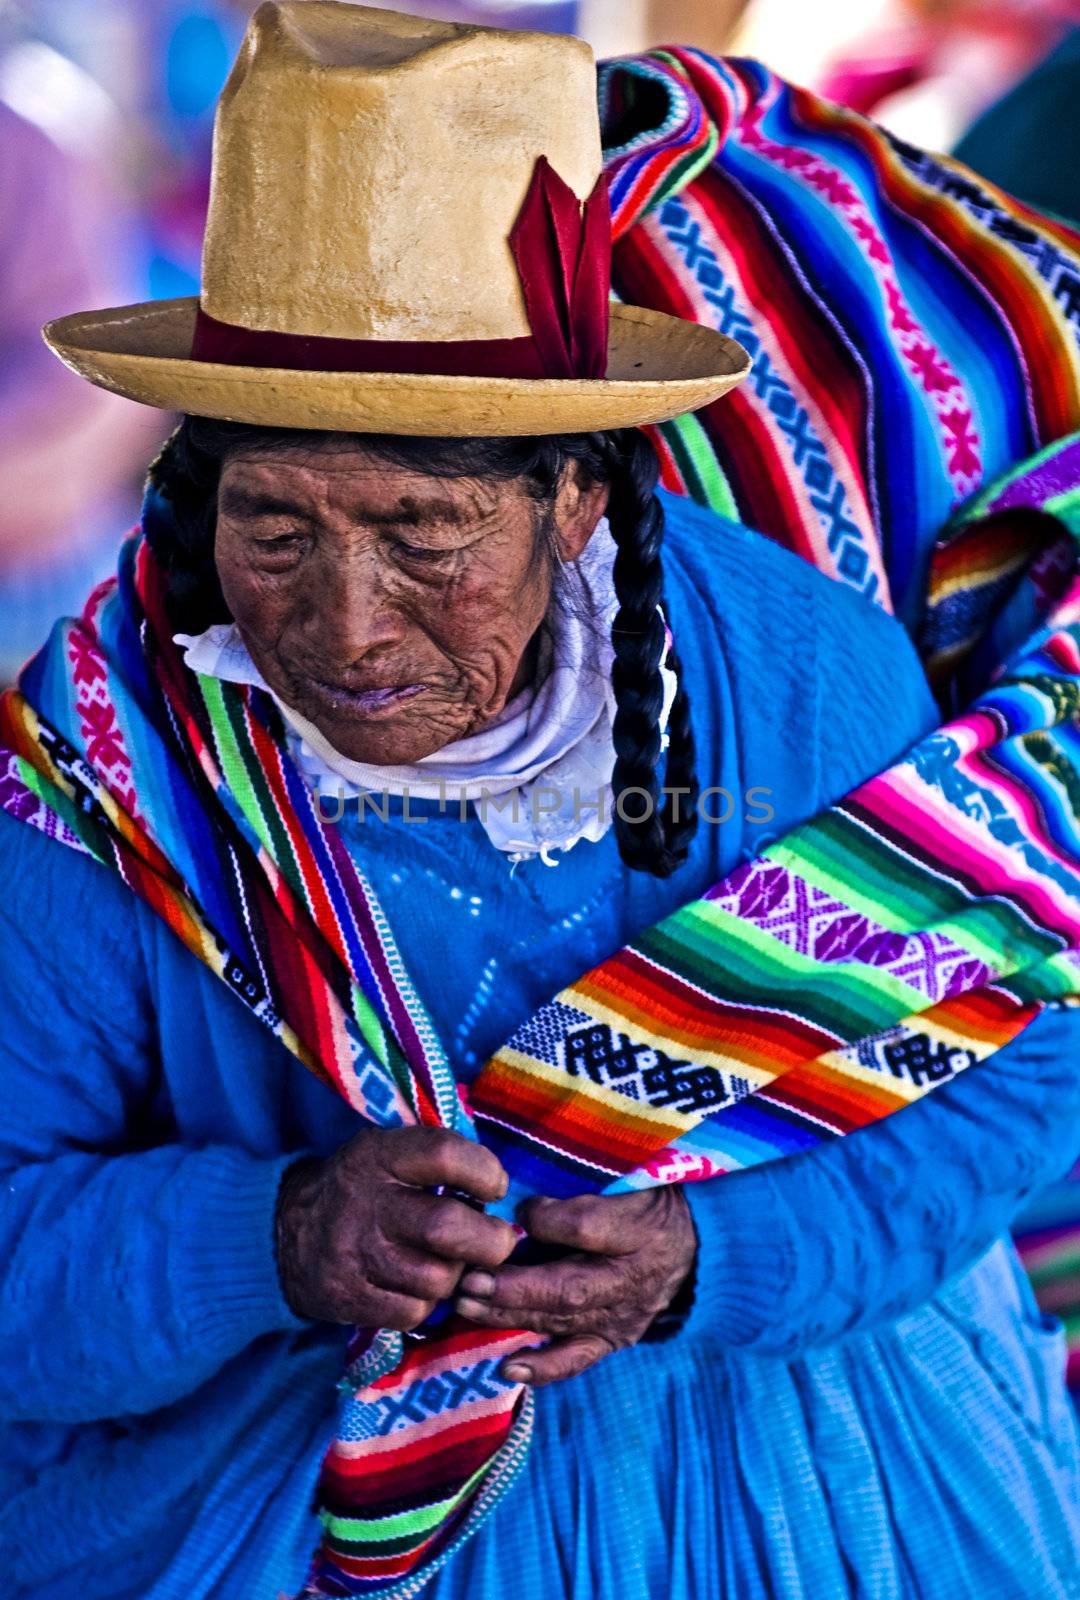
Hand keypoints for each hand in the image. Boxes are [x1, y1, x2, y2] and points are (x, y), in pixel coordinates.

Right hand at [275, 1127, 517, 1329]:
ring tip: (446, 1261)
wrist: (283, 1233)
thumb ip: (436, 1160)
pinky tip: (416, 1285)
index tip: (494, 1187)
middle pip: (447, 1228)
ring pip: (438, 1278)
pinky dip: (426, 1303)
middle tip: (497, 1241)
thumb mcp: (386, 1153)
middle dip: (490, 1240)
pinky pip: (414, 1312)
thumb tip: (499, 1187)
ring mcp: (355, 1254)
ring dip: (456, 1275)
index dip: (483, 1171)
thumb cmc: (360, 1188)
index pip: (443, 1154)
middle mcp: (367, 1203)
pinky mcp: (348, 1298)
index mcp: (380, 1156)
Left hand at [454, 1187, 696, 1385]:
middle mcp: (629, 1279)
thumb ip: (579, 1193)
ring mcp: (621, 1316)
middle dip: (513, 1287)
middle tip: (467, 1280)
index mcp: (637, 1227)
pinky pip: (578, 1359)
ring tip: (467, 1305)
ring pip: (562, 1321)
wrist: (695, 1245)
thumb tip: (523, 1212)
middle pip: (568, 1287)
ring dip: (510, 1316)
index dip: (547, 1221)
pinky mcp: (613, 1340)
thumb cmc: (646, 1202)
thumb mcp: (626, 1181)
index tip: (518, 1210)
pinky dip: (542, 1367)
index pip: (588, 1227)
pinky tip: (507, 1368)